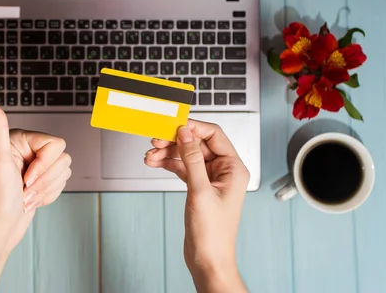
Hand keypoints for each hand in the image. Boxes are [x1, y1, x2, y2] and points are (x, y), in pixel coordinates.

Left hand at [0, 99, 71, 251]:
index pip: (55, 144)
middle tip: (24, 188)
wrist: (0, 228)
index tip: (25, 177)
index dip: (44, 164)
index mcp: (20, 138)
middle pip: (62, 158)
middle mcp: (29, 149)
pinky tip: (31, 200)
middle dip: (45, 180)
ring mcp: (36, 165)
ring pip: (64, 171)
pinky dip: (48, 196)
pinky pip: (62, 183)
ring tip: (26, 196)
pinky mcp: (42, 179)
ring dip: (46, 190)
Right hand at [144, 120, 248, 292]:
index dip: (193, 128)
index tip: (174, 125)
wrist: (208, 259)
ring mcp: (210, 179)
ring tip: (151, 155)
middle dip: (175, 141)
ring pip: (187, 155)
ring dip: (168, 153)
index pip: (214, 135)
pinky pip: (182, 168)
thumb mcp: (200, 190)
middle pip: (197, 144)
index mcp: (233, 168)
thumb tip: (186, 133)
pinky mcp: (199, 187)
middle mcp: (224, 171)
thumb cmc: (213, 233)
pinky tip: (155, 162)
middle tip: (156, 140)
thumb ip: (193, 158)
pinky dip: (168, 164)